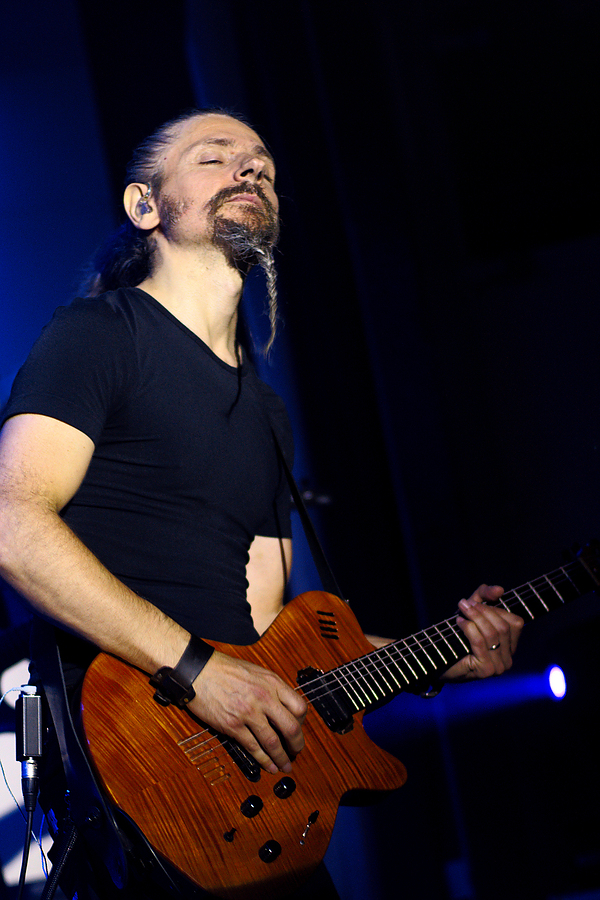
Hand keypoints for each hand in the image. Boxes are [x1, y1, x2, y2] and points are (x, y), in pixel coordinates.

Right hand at [188, 651, 306, 773]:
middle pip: (291, 727)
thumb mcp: (256, 672)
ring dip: (282, 757)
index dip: (303, 722)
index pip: (300, 706)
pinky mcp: (233, 725)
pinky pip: (253, 747)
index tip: (299, 729)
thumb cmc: (225, 669)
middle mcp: (264, 697)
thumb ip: (271, 688)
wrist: (198, 671)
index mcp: (272, 682)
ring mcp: (249, 712)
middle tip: (297, 752)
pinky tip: (269, 766)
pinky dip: (264, 760)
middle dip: (297, 745)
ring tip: (285, 765)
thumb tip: (284, 706)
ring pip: (273, 742)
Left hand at [443, 584, 523, 681]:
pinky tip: (459, 622)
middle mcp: (508, 659)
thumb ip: (485, 595)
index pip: (515, 623)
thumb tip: (500, 589)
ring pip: (492, 633)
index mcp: (510, 646)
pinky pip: (480, 641)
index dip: (496, 609)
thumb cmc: (457, 633)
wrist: (438, 659)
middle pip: (503, 627)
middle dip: (483, 611)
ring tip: (461, 610)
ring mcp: (499, 667)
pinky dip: (469, 628)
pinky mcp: (485, 670)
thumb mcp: (472, 609)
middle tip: (465, 604)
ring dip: (475, 617)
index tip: (475, 602)